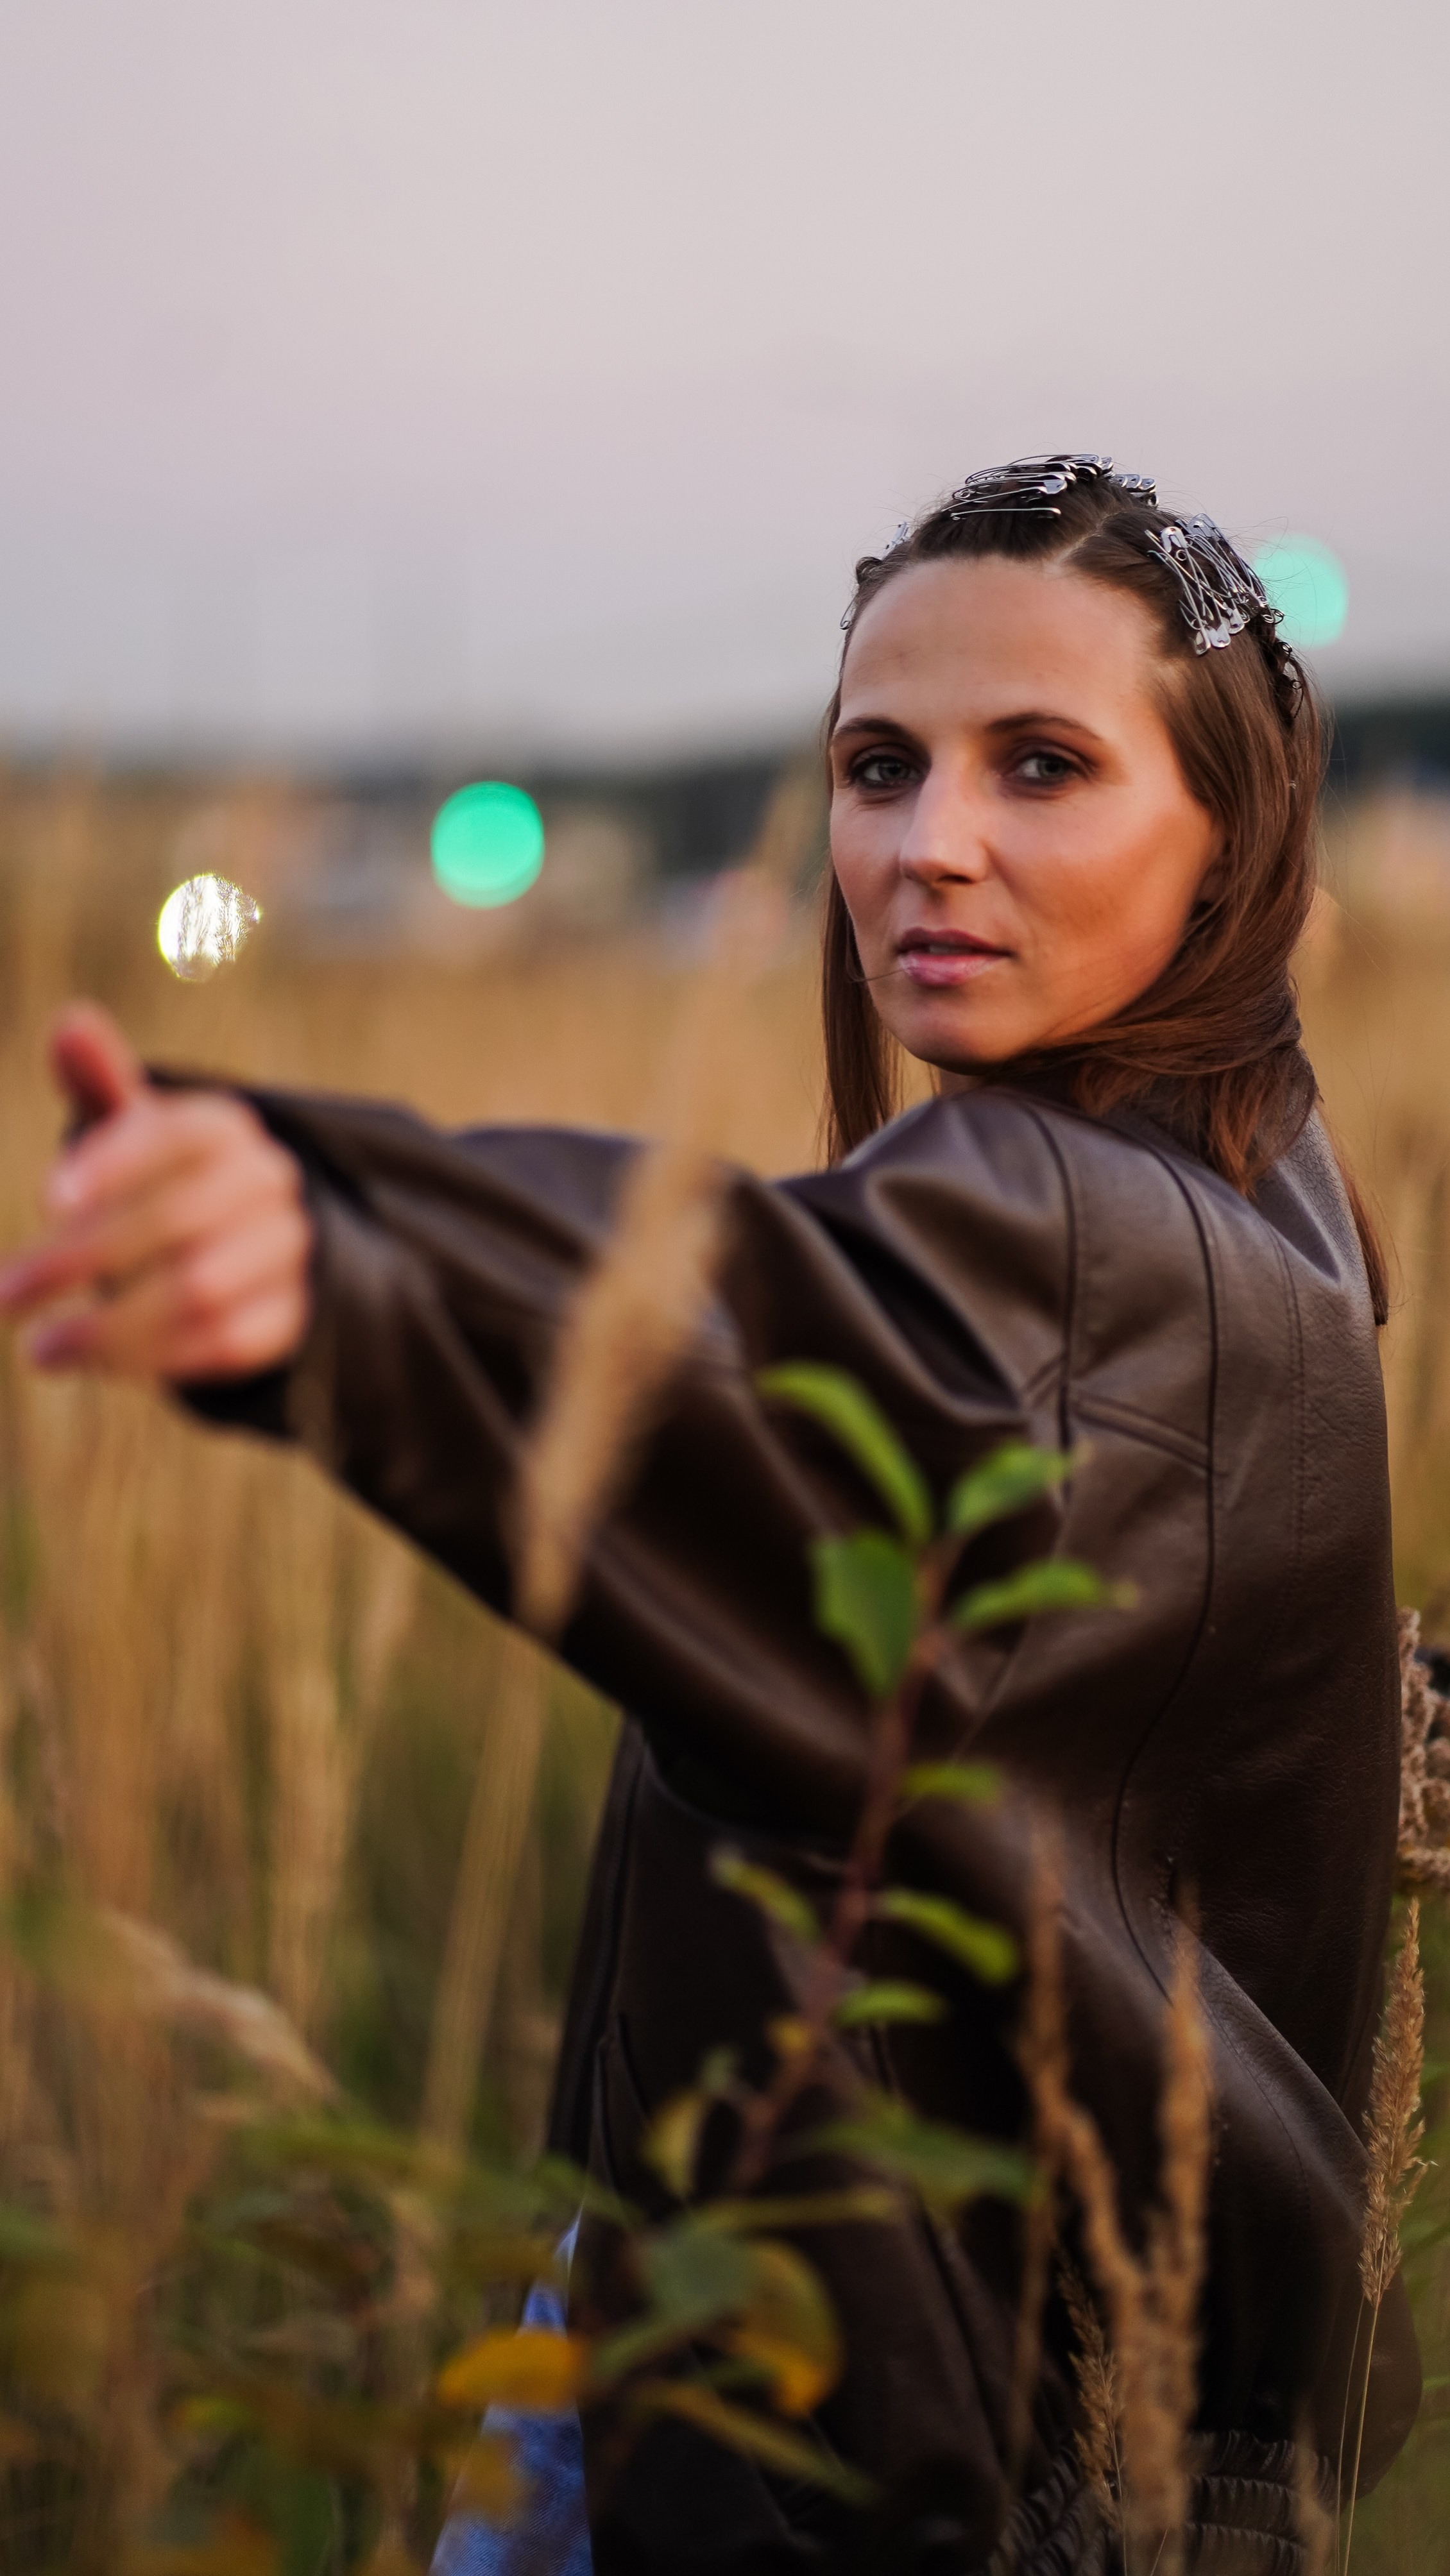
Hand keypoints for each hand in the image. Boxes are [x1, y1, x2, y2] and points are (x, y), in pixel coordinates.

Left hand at [0, 1003, 313, 1380]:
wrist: (255, 1254)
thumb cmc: (165, 1182)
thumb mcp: (136, 1132)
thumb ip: (102, 1082)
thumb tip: (69, 1021)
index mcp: (226, 1128)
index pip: (182, 1135)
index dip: (118, 1163)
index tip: (51, 1200)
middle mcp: (269, 1184)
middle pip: (181, 1222)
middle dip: (83, 1260)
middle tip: (3, 1294)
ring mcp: (287, 1252)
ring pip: (201, 1291)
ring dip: (109, 1326)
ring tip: (38, 1348)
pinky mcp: (290, 1317)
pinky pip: (225, 1343)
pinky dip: (154, 1358)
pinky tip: (91, 1363)